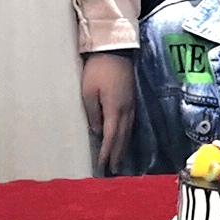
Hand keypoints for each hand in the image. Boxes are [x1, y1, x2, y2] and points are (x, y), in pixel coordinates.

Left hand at [81, 52, 137, 172]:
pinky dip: (126, 135)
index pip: (111, 136)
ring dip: (123, 146)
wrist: (116, 49)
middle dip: (117, 154)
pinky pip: (130, 123)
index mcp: (115, 109)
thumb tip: (97, 131)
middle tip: (113, 170)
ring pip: (128, 131)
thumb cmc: (98, 70)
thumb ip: (93, 114)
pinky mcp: (131, 99)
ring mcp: (131, 104)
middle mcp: (126, 110)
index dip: (107, 153)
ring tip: (119, 160)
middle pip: (122, 137)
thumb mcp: (88, 92)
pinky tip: (123, 138)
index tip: (103, 166)